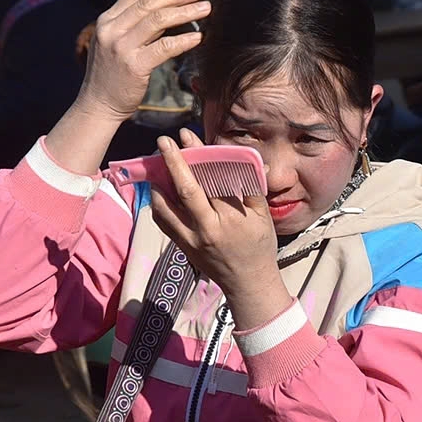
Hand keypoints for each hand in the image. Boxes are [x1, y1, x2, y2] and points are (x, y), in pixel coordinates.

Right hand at [74, 0, 209, 124]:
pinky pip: (164, 48)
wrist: (98, 104)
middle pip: (149, 4)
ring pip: (158, 21)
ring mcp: (121, 48)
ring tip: (205, 9)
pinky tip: (198, 37)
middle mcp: (111, 30)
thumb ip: (123, 9)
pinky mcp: (134, 66)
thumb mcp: (111, 36)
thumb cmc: (109, 72)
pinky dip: (183, 40)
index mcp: (106, 20)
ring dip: (185, 12)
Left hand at [149, 129, 291, 329]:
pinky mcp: (182, 247)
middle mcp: (207, 229)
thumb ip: (254, 188)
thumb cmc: (259, 247)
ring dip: (159, 183)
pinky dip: (158, 204)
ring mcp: (191, 240)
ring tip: (157, 165)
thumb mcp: (263, 217)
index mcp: (230, 218)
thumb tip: (252, 159)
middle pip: (186, 190)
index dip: (198, 157)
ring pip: (166, 207)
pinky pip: (164, 222)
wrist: (248, 284)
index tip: (187, 137)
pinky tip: (160, 190)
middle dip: (173, 163)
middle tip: (164, 141)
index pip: (211, 180)